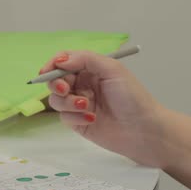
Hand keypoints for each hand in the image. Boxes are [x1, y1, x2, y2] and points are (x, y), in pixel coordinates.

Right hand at [40, 50, 164, 166]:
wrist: (143, 130)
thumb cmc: (132, 97)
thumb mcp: (112, 69)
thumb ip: (85, 59)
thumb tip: (60, 60)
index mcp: (90, 69)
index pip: (64, 62)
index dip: (52, 65)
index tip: (46, 71)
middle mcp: (82, 85)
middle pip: (55, 81)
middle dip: (56, 84)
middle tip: (66, 89)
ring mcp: (78, 104)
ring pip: (56, 99)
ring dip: (68, 102)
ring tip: (87, 107)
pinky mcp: (77, 122)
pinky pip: (64, 116)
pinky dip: (75, 116)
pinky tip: (92, 119)